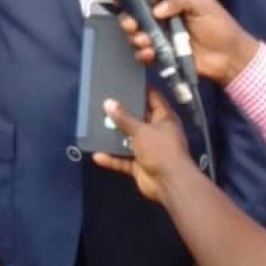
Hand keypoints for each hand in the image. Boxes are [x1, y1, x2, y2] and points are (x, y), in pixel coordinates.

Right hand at [91, 90, 195, 205]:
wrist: (169, 183)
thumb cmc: (161, 150)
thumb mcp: (141, 130)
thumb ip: (124, 118)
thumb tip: (108, 103)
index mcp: (164, 118)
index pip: (153, 98)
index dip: (140, 89)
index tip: (124, 81)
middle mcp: (157, 132)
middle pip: (138, 118)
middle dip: (122, 113)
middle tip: (103, 102)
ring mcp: (148, 150)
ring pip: (128, 140)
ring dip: (114, 137)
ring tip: (96, 125)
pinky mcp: (140, 165)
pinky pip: (123, 159)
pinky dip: (112, 158)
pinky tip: (97, 155)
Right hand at [115, 0, 258, 86]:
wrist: (230, 57)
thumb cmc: (220, 27)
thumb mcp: (203, 4)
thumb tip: (156, 9)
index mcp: (171, 5)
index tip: (121, 0)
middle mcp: (162, 21)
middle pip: (136, 18)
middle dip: (129, 21)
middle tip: (131, 25)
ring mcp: (161, 40)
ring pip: (137, 37)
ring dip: (136, 38)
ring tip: (145, 40)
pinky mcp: (162, 58)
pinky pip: (144, 55)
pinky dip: (142, 54)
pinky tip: (150, 53)